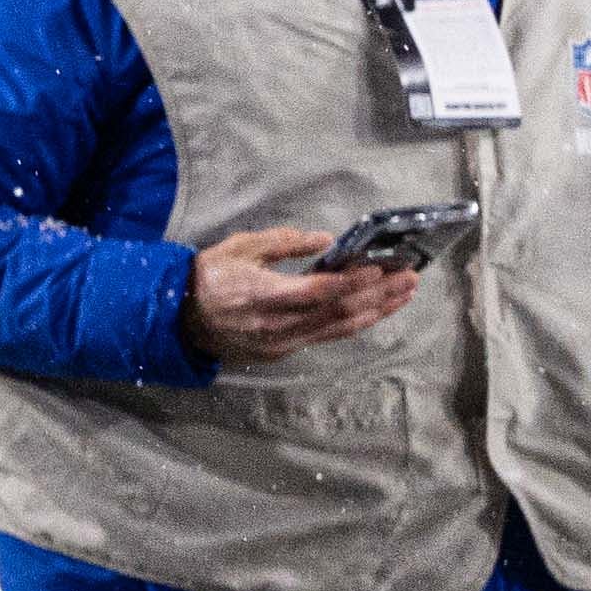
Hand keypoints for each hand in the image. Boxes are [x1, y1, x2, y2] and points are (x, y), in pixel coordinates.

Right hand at [181, 225, 420, 366]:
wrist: (180, 320)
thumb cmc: (209, 278)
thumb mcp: (238, 248)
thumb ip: (281, 242)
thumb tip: (324, 240)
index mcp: (262, 295)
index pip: (317, 291)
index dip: (352, 281)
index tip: (381, 268)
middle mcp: (277, 324)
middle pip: (338, 311)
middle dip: (378, 294)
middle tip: (409, 277)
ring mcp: (282, 342)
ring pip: (339, 328)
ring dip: (376, 310)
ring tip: (404, 294)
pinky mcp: (284, 350)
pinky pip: (327, 336)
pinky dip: (356, 322)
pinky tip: (375, 311)